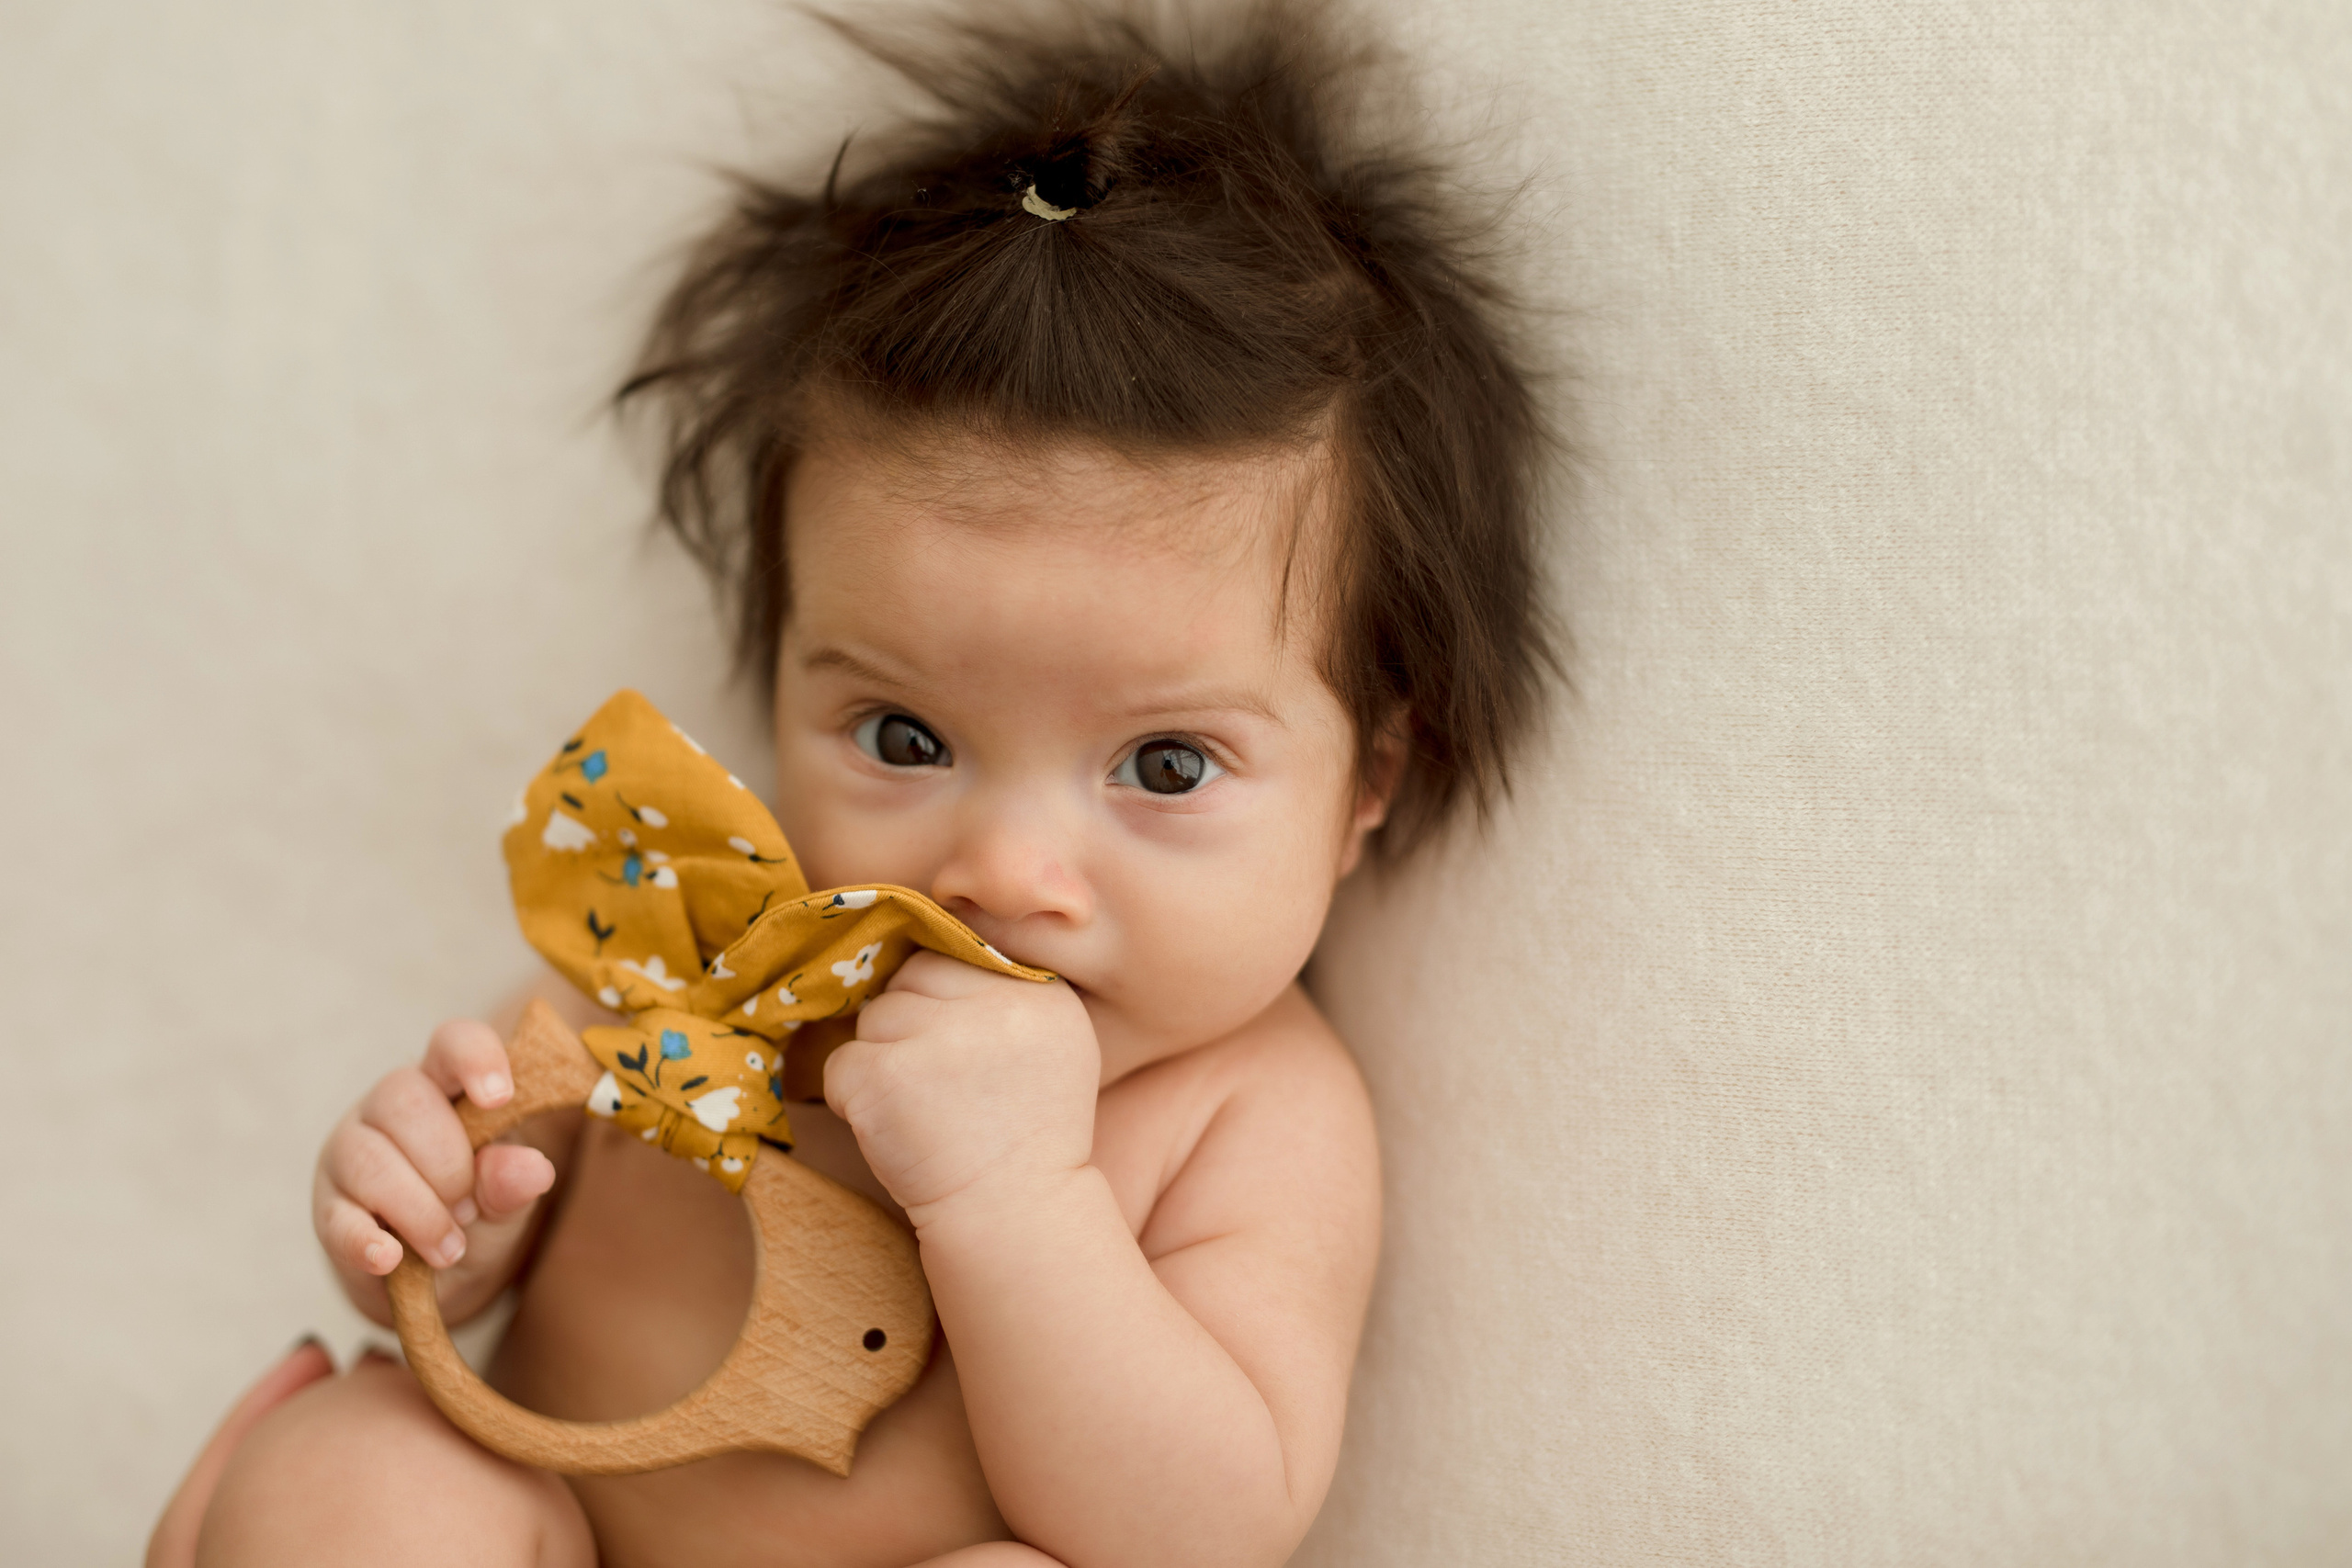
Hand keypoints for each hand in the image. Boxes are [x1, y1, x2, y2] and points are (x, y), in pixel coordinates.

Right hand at [312, 1019, 557, 1314]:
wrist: (432, 1280)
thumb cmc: (473, 1217)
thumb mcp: (505, 1202)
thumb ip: (514, 1183)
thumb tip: (532, 1168)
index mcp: (442, 1087)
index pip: (453, 1043)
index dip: (475, 1058)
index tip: (500, 1096)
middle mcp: (387, 1108)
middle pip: (407, 1102)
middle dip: (449, 1163)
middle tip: (470, 1210)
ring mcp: (349, 1155)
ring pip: (371, 1160)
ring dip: (420, 1211)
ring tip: (449, 1248)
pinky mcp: (327, 1210)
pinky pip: (338, 1218)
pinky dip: (366, 1241)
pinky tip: (390, 1257)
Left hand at [826, 951, 1099, 1221]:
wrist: (1014, 1220)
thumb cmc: (1025, 1136)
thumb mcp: (1050, 1047)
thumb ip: (1005, 995)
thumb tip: (927, 948)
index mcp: (1044, 994)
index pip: (958, 956)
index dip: (943, 1003)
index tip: (956, 1055)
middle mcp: (998, 1006)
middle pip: (911, 978)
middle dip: (909, 1026)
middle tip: (937, 1087)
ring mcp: (939, 1039)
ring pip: (873, 1018)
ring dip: (882, 1063)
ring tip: (922, 1112)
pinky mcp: (885, 1078)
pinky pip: (840, 1065)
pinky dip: (854, 1100)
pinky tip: (896, 1131)